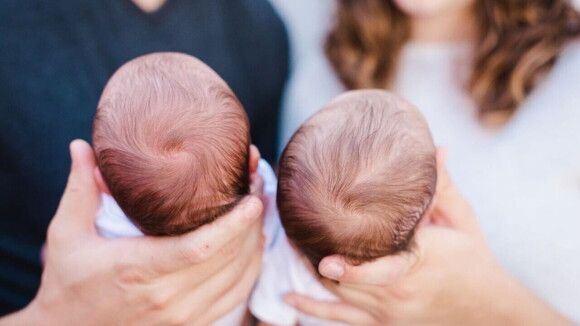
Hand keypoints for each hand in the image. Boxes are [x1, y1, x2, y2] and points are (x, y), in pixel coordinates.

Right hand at [1, 139, 264, 325]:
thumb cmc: (67, 284)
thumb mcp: (66, 235)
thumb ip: (80, 190)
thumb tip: (82, 146)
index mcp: (138, 269)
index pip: (201, 248)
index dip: (233, 224)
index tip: (252, 199)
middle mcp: (166, 297)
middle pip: (227, 259)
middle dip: (251, 224)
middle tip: (260, 191)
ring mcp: (181, 316)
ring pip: (237, 279)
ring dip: (255, 245)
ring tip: (261, 214)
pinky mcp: (190, 325)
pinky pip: (234, 298)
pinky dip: (250, 271)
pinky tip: (254, 248)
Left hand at [284, 148, 571, 325]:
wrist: (487, 309)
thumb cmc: (473, 259)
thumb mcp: (463, 220)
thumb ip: (444, 186)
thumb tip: (438, 148)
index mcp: (420, 261)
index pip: (384, 267)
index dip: (353, 268)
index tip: (325, 258)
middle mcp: (401, 290)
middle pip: (349, 281)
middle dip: (317, 259)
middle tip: (291, 234)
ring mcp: (390, 311)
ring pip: (340, 297)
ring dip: (312, 275)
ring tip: (289, 250)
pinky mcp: (385, 324)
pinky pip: (342, 319)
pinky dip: (313, 309)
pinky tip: (288, 299)